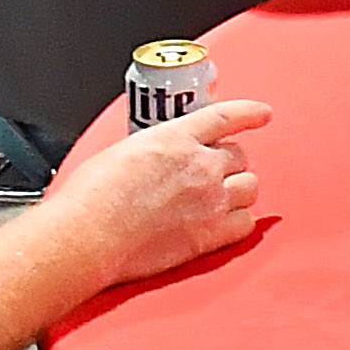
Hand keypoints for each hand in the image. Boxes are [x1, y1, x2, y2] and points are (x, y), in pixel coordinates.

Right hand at [33, 97, 272, 285]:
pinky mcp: (210, 234)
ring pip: (250, 187)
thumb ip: (154, 151)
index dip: (249, 113)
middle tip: (211, 177)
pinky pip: (246, 223)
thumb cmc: (90, 199)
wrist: (87, 236)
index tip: (262, 114)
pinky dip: (239, 223)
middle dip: (228, 165)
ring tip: (220, 200)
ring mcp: (209, 199)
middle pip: (239, 156)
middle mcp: (199, 165)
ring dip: (238, 191)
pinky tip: (225, 224)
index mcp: (175, 138)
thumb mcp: (122, 153)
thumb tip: (158, 160)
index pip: (225, 117)